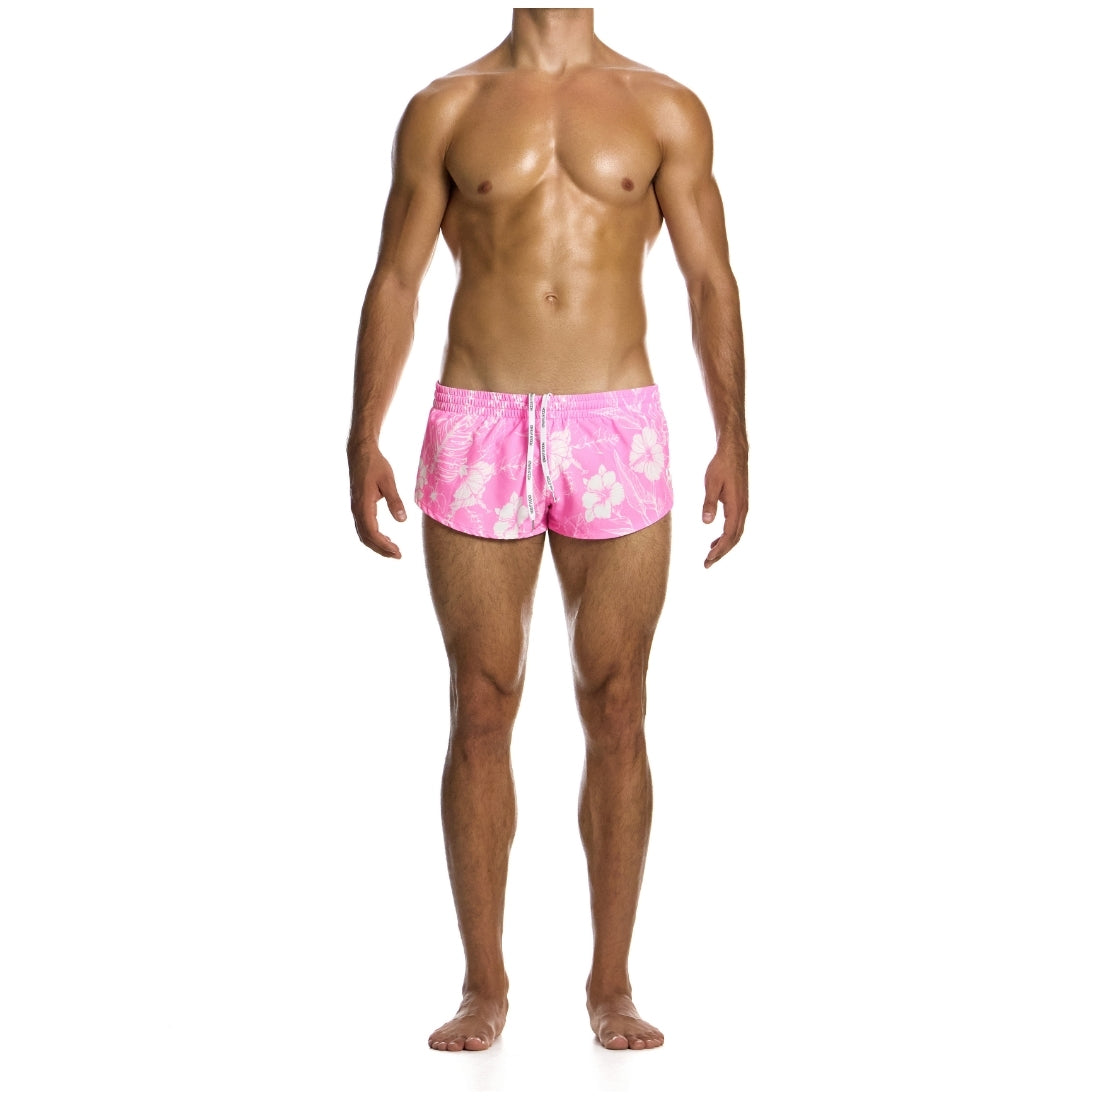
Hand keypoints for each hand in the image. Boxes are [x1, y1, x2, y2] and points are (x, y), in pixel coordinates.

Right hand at [348, 445, 406, 558]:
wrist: (360, 453)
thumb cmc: (375, 465)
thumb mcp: (388, 482)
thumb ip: (395, 501)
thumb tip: (402, 520)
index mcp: (363, 505)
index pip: (372, 533)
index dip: (384, 545)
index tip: (397, 552)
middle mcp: (357, 509)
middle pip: (366, 537)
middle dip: (381, 549)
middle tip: (398, 555)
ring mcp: (356, 508)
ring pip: (363, 534)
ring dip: (377, 544)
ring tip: (393, 550)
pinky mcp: (358, 506)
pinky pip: (363, 527)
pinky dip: (373, 536)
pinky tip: (384, 538)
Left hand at [701, 445, 747, 568]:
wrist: (734, 452)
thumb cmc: (721, 466)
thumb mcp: (711, 484)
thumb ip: (709, 503)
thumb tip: (707, 522)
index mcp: (736, 507)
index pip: (729, 535)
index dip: (719, 549)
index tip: (708, 559)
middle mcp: (742, 509)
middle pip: (734, 538)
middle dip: (721, 553)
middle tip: (707, 564)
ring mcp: (743, 507)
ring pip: (736, 533)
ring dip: (724, 546)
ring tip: (710, 555)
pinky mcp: (740, 504)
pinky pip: (735, 525)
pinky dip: (726, 536)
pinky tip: (715, 540)